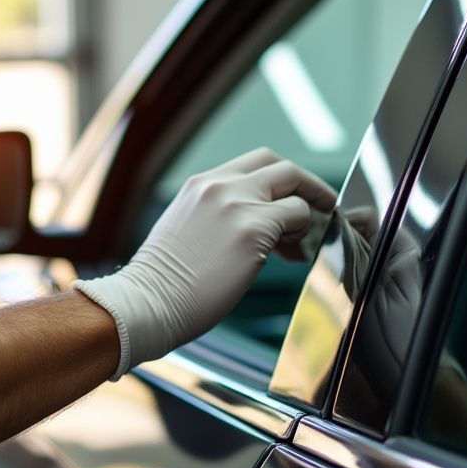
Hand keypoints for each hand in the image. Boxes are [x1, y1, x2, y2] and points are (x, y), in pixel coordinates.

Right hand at [76, 148, 337, 376]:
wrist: (146, 303)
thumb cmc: (162, 285)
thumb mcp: (185, 232)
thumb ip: (215, 218)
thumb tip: (247, 230)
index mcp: (200, 185)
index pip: (252, 165)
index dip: (278, 181)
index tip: (288, 201)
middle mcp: (219, 186)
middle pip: (279, 165)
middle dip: (306, 184)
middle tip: (320, 205)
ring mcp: (237, 204)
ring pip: (293, 185)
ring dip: (309, 210)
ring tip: (305, 240)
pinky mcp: (254, 229)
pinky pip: (297, 217)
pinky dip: (305, 233)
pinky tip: (296, 255)